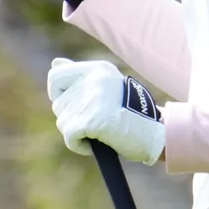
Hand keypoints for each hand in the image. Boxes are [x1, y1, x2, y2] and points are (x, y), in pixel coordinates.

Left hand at [47, 58, 165, 166]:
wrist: (154, 131)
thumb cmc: (130, 111)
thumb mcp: (107, 84)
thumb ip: (80, 74)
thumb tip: (54, 63)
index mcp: (97, 69)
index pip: (55, 75)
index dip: (58, 93)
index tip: (73, 103)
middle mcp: (92, 80)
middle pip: (58, 105)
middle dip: (73, 118)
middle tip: (96, 121)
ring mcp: (91, 100)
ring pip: (63, 122)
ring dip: (77, 132)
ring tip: (100, 131)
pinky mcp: (91, 120)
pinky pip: (70, 137)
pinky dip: (80, 145)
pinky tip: (97, 141)